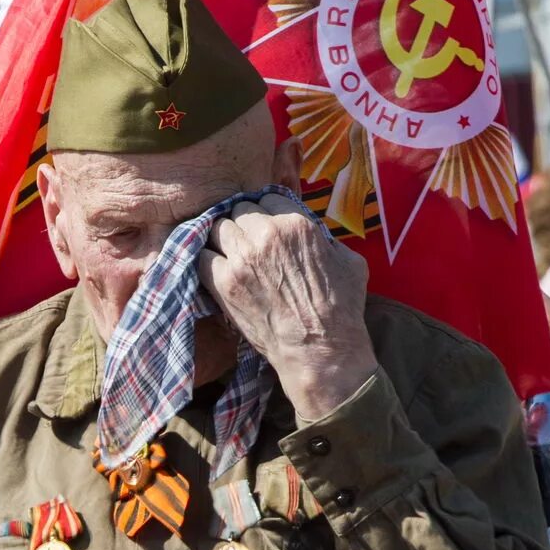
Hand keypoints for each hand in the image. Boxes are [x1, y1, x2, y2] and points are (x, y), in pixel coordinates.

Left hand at [198, 195, 376, 419]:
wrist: (319, 352)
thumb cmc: (342, 311)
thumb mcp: (348, 262)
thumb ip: (324, 239)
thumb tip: (314, 235)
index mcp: (296, 224)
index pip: (267, 198)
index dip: (268, 213)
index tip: (267, 227)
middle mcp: (265, 234)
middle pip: (239, 210)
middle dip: (244, 223)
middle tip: (249, 242)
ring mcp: (241, 259)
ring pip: (217, 228)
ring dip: (223, 239)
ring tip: (231, 254)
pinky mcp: (223, 284)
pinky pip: (201, 257)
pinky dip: (207, 261)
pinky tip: (215, 270)